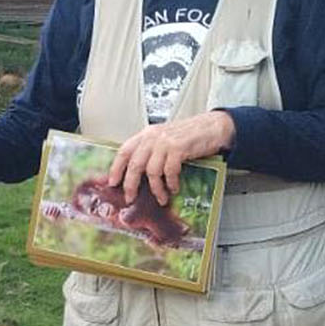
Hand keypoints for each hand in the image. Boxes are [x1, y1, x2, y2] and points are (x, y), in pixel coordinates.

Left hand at [107, 111, 235, 203]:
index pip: (124, 151)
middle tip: (131, 198)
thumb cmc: (189, 135)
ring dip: (156, 189)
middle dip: (131, 185)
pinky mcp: (178, 148)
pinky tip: (174, 188)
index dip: (116, 168)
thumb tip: (137, 174)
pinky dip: (171, 183)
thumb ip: (150, 151)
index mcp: (146, 134)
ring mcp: (165, 142)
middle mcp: (152, 137)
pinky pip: (169, 171)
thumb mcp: (164, 139)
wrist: (212, 126)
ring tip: (161, 198)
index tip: (112, 183)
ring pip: (152, 171)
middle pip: (134, 164)